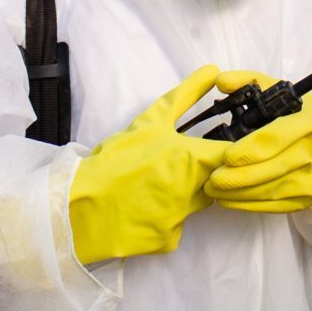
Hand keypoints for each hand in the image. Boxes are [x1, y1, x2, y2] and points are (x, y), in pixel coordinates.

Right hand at [66, 65, 231, 262]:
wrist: (79, 207)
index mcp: (191, 159)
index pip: (232, 155)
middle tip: (174, 168)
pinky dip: (162, 219)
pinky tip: (141, 210)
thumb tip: (212, 70)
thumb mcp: (149, 122)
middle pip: (218, 182)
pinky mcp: (168, 240)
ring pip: (196, 205)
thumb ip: (186, 96)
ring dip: (183, 196)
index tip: (216, 148)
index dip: (230, 152)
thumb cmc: (113, 161)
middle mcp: (192, 191)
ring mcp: (182, 219)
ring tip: (153, 187)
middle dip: (203, 174)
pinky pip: (174, 227)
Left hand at [203, 70, 311, 213]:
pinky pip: (274, 206)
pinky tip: (229, 200)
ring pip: (269, 191)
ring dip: (238, 193)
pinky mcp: (308, 199)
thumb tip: (222, 81)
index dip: (247, 151)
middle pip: (269, 170)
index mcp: (308, 123)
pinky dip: (248, 205)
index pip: (274, 140)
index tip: (225, 157)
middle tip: (211, 179)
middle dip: (237, 177)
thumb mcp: (281, 92)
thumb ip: (249, 82)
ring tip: (213, 189)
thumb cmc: (302, 115)